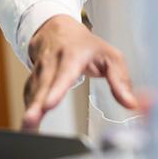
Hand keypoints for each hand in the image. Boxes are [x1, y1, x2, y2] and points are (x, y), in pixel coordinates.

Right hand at [22, 15, 137, 129]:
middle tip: (31, 121)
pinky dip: (28, 111)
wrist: (57, 30)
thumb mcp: (110, 56)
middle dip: (37, 104)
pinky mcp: (33, 81)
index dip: (56, 89)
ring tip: (27, 128)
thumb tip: (130, 103)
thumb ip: (120, 80)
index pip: (64, 73)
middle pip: (44, 85)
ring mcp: (40, 72)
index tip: (50, 104)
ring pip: (33, 91)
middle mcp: (53, 63)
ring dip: (29, 110)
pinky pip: (29, 96)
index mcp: (73, 56)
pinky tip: (27, 128)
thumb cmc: (85, 45)